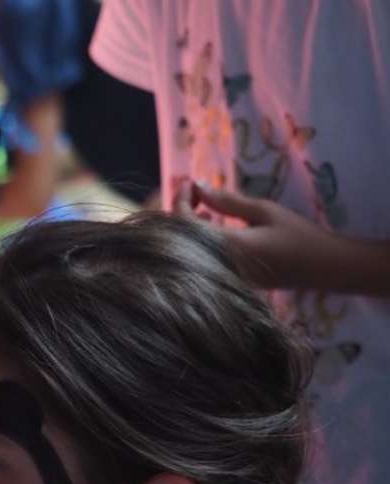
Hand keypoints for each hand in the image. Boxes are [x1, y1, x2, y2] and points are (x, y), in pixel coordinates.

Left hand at [175, 179, 345, 290]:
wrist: (324, 268)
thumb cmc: (298, 236)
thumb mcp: (263, 211)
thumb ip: (227, 202)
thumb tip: (197, 186)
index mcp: (226, 247)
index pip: (183, 224)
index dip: (180, 200)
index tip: (188, 183)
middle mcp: (217, 266)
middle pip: (179, 238)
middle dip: (181, 211)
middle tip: (194, 191)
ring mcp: (221, 276)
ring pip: (188, 250)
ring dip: (189, 225)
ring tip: (204, 203)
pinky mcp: (227, 281)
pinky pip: (200, 259)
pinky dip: (199, 239)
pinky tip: (212, 223)